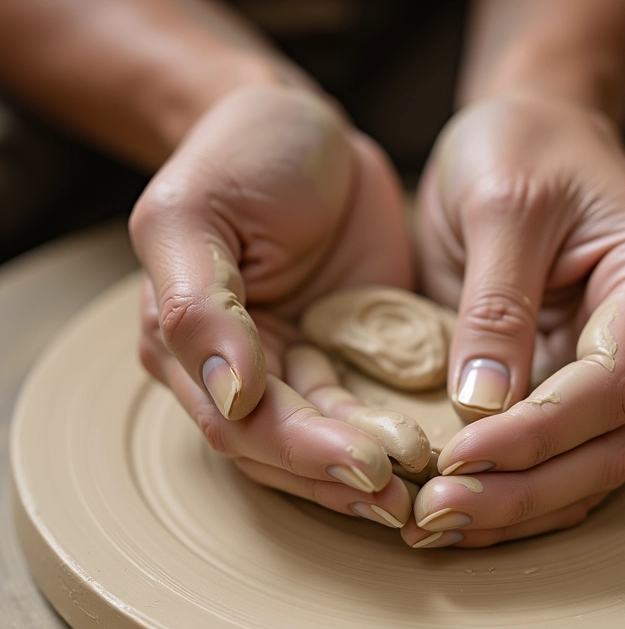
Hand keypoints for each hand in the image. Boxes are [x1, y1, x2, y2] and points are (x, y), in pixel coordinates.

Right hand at [130, 85, 414, 528]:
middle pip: (286, 449)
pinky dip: (394, 433)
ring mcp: (296, 365)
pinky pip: (369, 404)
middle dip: (342, 478)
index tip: (367, 467)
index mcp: (188, 349)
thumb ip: (199, 309)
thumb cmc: (239, 157)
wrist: (304, 129)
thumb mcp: (194, 217)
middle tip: (404, 500)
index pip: (242, 424)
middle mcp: (239, 371)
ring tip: (425, 493)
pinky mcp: (347, 351)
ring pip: (330, 440)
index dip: (303, 453)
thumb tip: (231, 394)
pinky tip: (431, 454)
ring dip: (372, 472)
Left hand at [404, 92, 624, 548]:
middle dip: (523, 489)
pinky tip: (464, 503)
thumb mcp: (501, 205)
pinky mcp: (583, 378)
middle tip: (439, 515)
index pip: (608, 386)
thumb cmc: (522, 145)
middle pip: (609, 444)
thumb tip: (482, 406)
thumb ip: (496, 305)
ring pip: (591, 464)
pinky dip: (517, 485)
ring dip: (519, 504)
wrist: (534, 131)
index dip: (533, 435)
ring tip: (441, 526)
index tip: (454, 459)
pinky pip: (563, 451)